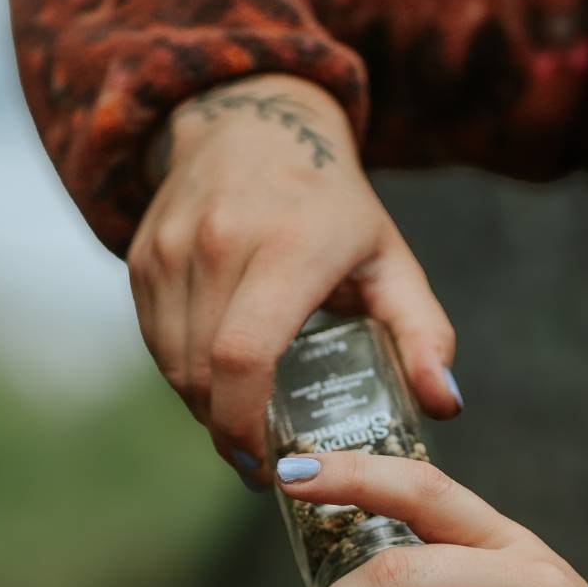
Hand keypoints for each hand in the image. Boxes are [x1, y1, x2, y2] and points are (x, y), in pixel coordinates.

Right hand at [126, 75, 459, 481]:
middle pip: (201, 373)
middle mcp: (218, 243)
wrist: (252, 123)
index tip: (268, 463)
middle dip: (226, 431)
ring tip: (239, 424)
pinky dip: (182, 375)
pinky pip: (154, 341)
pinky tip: (215, 383)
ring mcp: (171, 248)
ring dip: (202, 409)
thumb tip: (445, 405)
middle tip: (258, 460)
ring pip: (172, 364)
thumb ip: (423, 334)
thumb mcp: (391, 261)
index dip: (244, 423)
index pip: (242, 356)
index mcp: (287, 247)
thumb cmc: (332, 206)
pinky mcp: (142, 256)